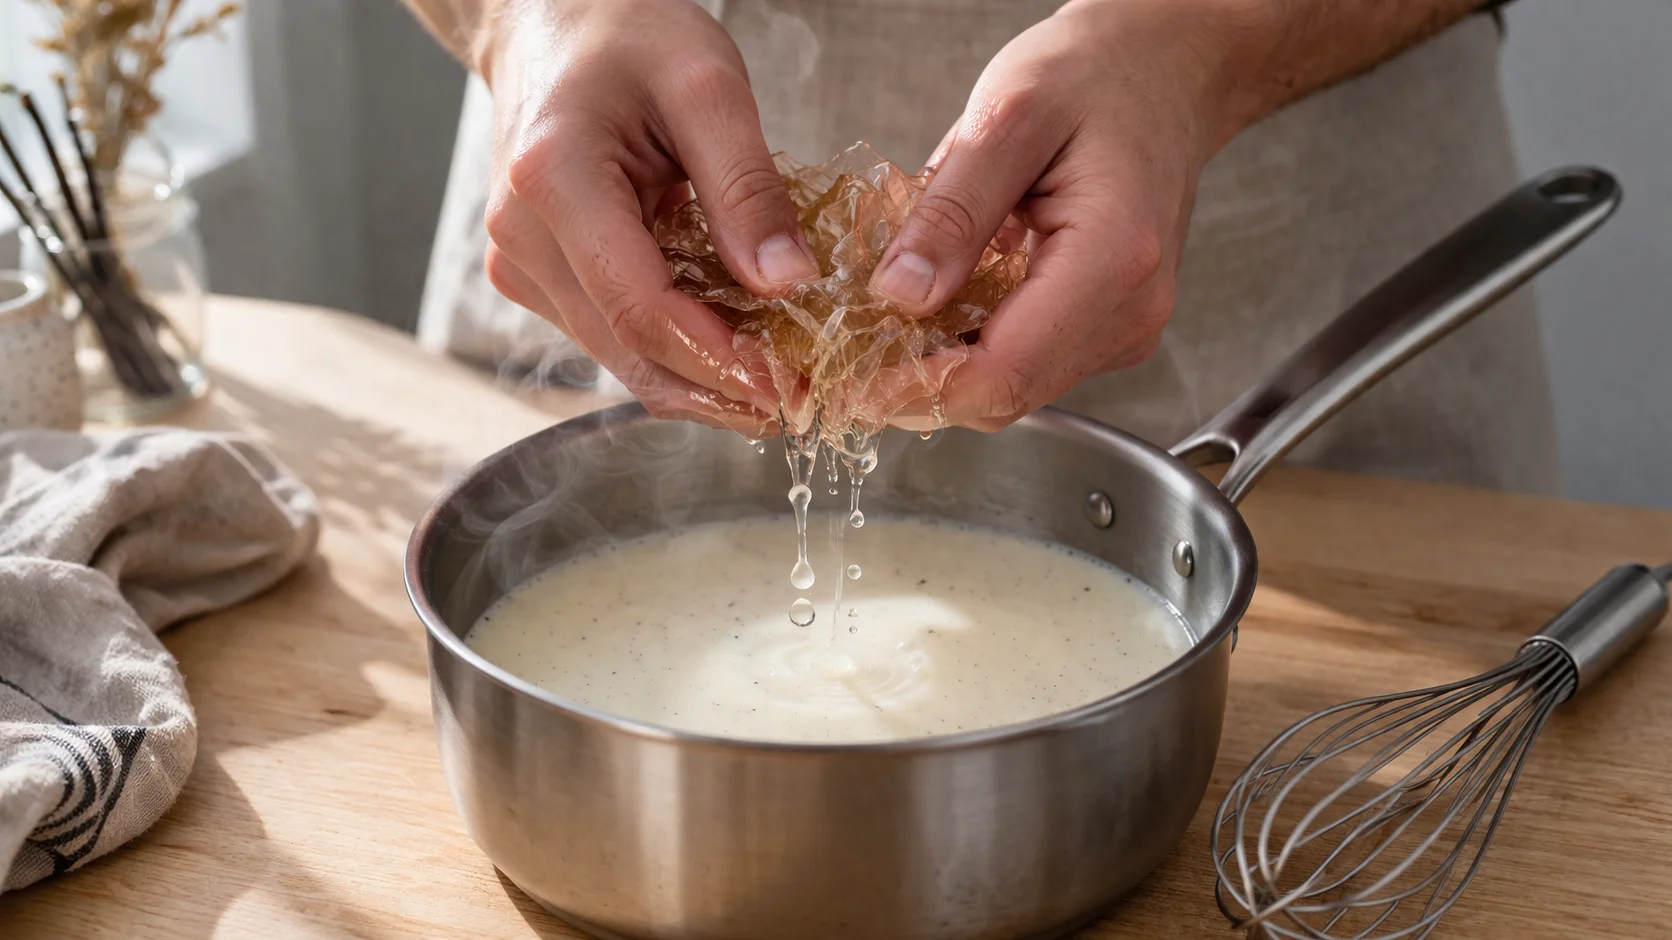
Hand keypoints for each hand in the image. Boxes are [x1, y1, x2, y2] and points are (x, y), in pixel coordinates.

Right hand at [473, 0, 820, 433]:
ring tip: (783, 379)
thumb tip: (787, 284)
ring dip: (703, 380)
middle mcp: (522, 239)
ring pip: (623, 358)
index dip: (722, 360)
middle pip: (630, 351)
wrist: (552, 21)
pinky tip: (736, 346)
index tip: (796, 381)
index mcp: (553, 182)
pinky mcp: (539, 278)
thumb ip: (747, 185)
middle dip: (722, 387)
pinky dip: (678, 351)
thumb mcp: (708, 84)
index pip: (642, 309)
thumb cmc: (629, 35)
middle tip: (805, 399)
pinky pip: (615, 337)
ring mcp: (522, 266)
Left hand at [869, 0, 1251, 431]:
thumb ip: (952, 211)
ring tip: (875, 330)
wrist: (1162, 71)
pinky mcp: (1105, 328)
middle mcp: (1128, 312)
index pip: (1002, 374)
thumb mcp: (1007, 116)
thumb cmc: (1094, 77)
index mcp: (1112, 262)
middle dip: (915, 390)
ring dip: (937, 371)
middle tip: (840, 358)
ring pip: (1009, 389)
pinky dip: (966, 348)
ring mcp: (1122, 327)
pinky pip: (1024, 362)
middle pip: (1003, 397)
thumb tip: (898, 295)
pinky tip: (930, 310)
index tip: (846, 383)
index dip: (915, 393)